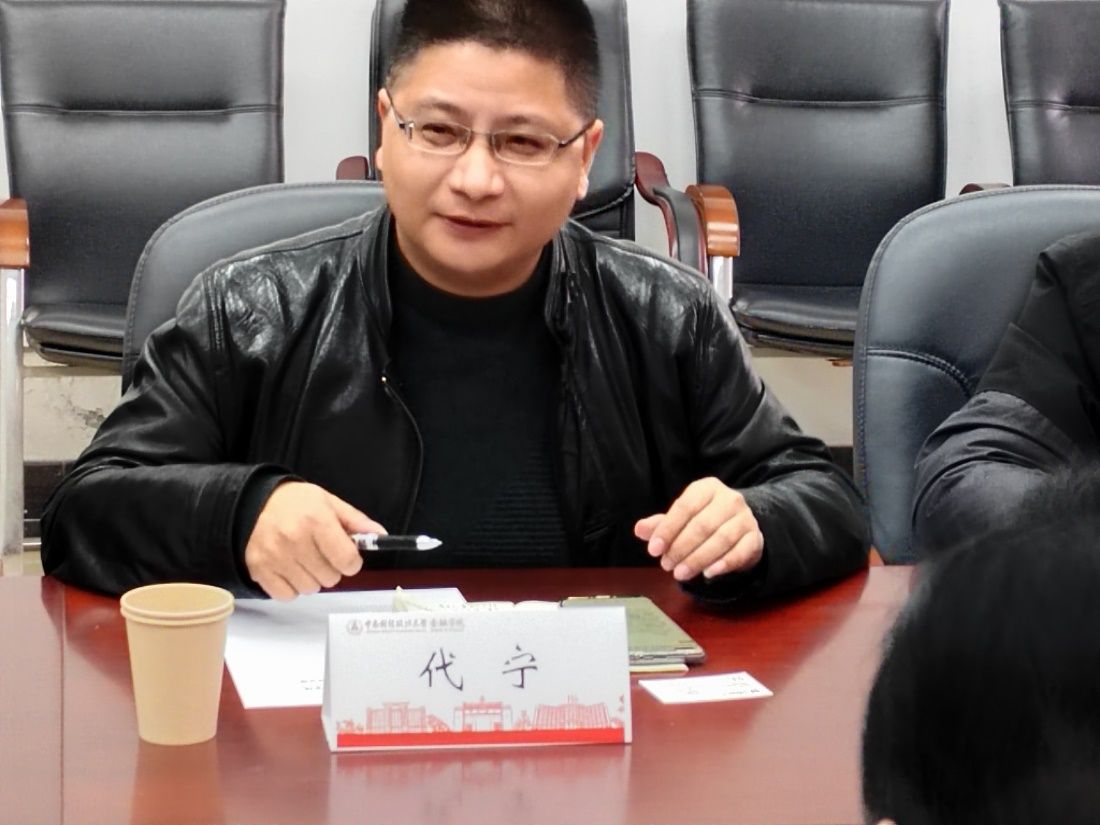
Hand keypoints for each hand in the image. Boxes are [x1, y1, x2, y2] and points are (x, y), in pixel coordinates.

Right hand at [244, 481, 381, 599]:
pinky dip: (292, 587)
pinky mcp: (260, 570)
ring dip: (312, 579)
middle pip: (330, 578)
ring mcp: (275, 557)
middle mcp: (295, 540)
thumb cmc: (295, 503)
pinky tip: (290, 569)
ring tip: (304, 560)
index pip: (347, 560)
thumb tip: (380, 536)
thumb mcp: (329, 502)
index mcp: (316, 521)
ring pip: (310, 589)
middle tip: (321, 553)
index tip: (347, 556)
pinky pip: (287, 596)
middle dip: (332, 568)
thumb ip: (356, 521)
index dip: (352, 561)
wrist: (253, 502)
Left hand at [634, 477, 762, 581]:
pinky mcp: (755, 538)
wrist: (740, 526)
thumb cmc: (704, 520)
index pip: (685, 507)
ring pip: (722, 539)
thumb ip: (661, 524)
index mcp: (707, 488)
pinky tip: (709, 574)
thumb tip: (639, 529)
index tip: (654, 550)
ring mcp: (745, 518)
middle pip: (702, 525)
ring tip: (681, 573)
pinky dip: (724, 563)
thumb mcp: (681, 518)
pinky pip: (741, 551)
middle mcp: (729, 499)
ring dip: (699, 559)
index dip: (668, 529)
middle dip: (681, 547)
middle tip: (666, 565)